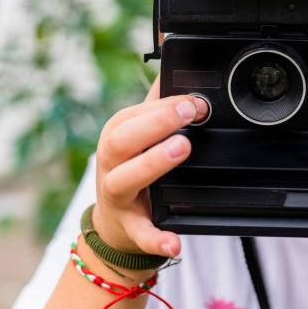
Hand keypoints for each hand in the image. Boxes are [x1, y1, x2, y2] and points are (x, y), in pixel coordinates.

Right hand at [91, 76, 208, 259]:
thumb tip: (172, 67)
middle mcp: (112, 163)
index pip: (134, 114)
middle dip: (155, 123)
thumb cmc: (130, 168)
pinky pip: (142, 234)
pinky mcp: (129, 228)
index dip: (165, 105)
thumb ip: (156, 104)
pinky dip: (156, 238)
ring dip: (153, 163)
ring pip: (125, 179)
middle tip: (190, 112)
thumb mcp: (139, 133)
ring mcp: (117, 196)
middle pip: (122, 140)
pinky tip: (174, 241)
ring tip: (182, 148)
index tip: (196, 99)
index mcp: (116, 135)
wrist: (114, 224)